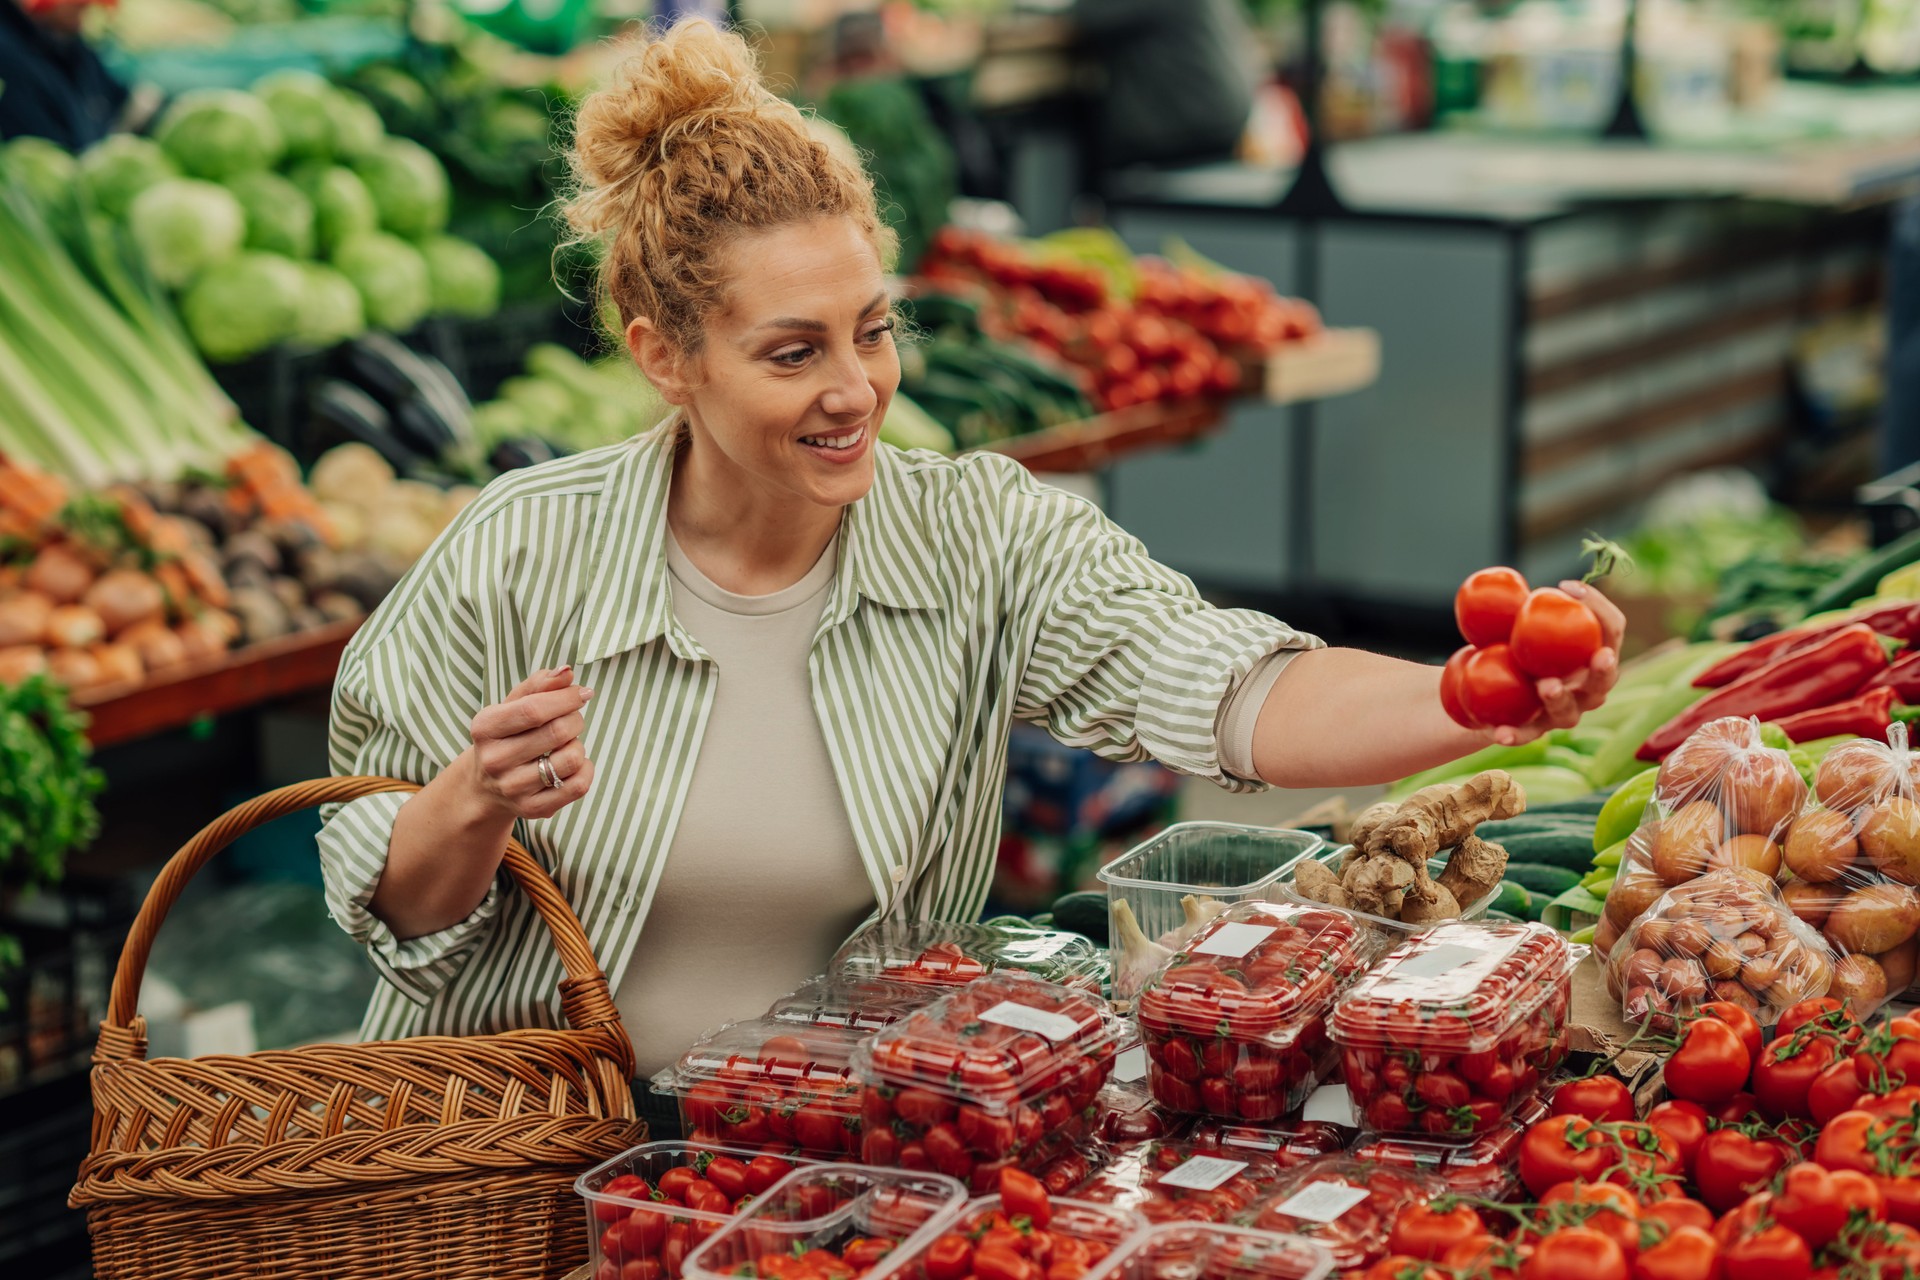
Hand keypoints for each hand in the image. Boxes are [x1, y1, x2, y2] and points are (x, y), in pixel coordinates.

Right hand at [464, 666, 595, 819]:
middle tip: (572, 718)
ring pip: (571, 759)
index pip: (534, 709)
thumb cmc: (507, 735)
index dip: (566, 698)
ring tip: (566, 744)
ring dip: (578, 745)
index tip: (582, 693)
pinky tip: (573, 764)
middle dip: (575, 719)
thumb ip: (539, 685)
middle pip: (557, 732)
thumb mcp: (512, 705)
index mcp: (485, 728)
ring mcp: (513, 789)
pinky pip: (578, 786)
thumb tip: (566, 672)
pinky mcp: (533, 810)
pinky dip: (586, 769)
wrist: (485, 787)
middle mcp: (494, 761)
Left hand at [1487, 581, 1626, 746]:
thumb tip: (1514, 587)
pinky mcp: (1532, 731)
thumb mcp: (1524, 626)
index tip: (1566, 585)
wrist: (1490, 689)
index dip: (1599, 607)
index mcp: (1593, 657)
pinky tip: (1499, 732)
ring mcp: (1561, 714)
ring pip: (1568, 712)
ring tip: (1546, 685)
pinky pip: (1525, 735)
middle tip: (1601, 656)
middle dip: (1604, 669)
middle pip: (1604, 681)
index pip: (1612, 631)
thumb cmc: (1518, 647)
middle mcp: (1586, 689)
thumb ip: (1526, 611)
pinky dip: (1514, 734)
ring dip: (1560, 698)